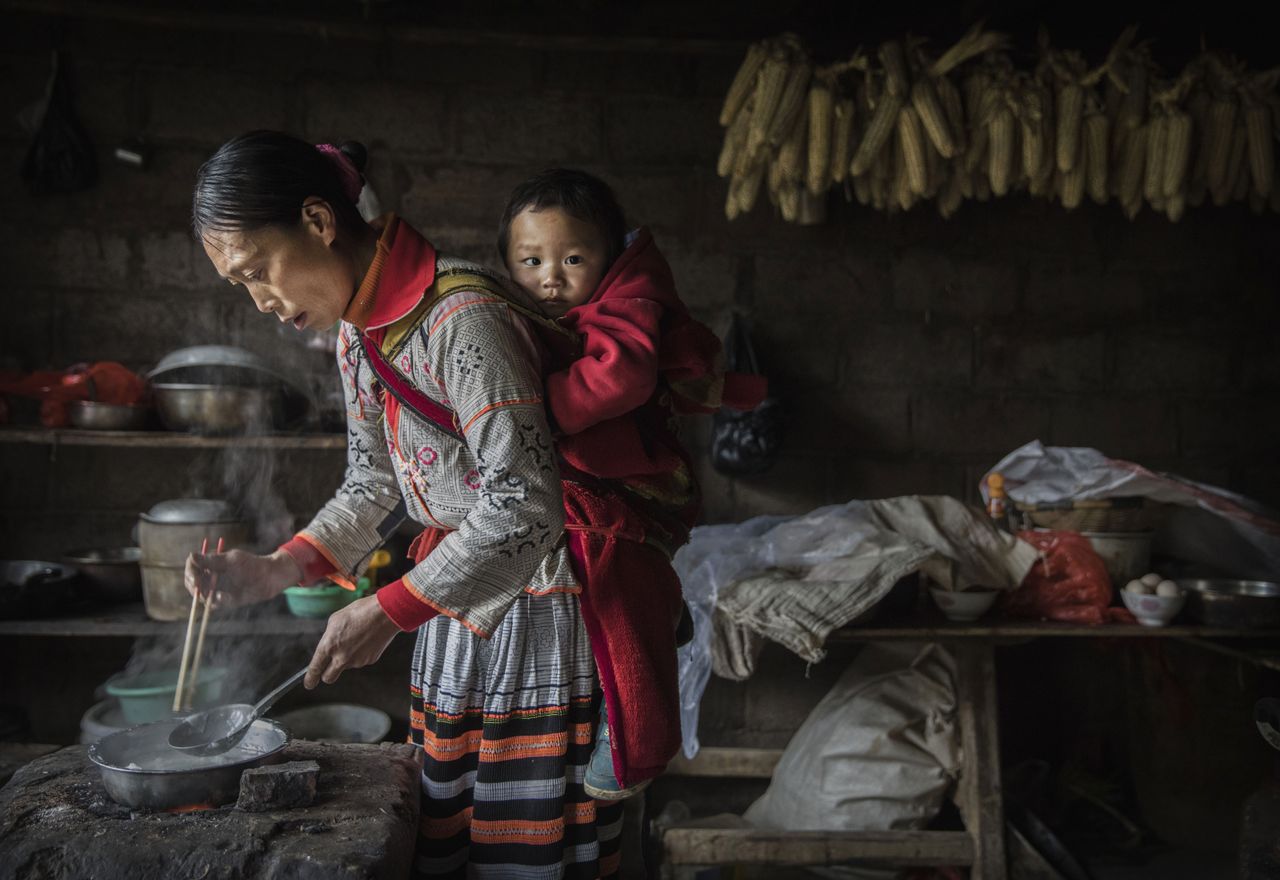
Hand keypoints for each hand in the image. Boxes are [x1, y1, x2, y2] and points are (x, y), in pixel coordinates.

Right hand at [184, 548, 300, 607]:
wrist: (270, 578)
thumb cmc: (252, 564)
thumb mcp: (232, 560)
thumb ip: (213, 560)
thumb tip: (191, 555)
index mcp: (211, 563)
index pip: (192, 566)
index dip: (190, 573)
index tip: (195, 579)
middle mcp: (210, 575)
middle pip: (192, 582)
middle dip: (194, 586)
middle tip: (201, 590)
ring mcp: (216, 588)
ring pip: (200, 595)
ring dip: (206, 596)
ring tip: (220, 594)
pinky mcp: (224, 599)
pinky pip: (214, 604)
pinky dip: (218, 602)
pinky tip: (226, 597)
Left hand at [305, 595, 400, 688]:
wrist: (384, 613)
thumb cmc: (359, 612)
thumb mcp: (335, 620)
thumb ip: (329, 637)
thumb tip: (330, 645)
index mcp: (329, 646)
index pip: (315, 669)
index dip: (310, 678)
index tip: (309, 683)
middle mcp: (341, 658)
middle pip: (329, 678)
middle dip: (326, 675)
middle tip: (328, 668)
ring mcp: (357, 661)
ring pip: (346, 665)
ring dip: (347, 657)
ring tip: (356, 637)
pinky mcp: (369, 661)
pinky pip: (360, 660)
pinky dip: (360, 653)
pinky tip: (366, 639)